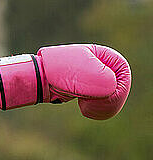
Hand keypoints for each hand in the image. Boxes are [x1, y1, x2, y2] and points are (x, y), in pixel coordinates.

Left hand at [0, 44, 130, 119]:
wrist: (36, 80)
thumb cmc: (60, 74)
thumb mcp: (91, 78)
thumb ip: (111, 84)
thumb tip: (112, 91)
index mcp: (99, 53)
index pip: (123, 70)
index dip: (121, 86)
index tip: (110, 95)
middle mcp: (95, 62)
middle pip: (116, 83)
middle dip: (109, 97)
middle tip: (96, 103)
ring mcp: (87, 74)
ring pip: (105, 92)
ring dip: (100, 102)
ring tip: (86, 103)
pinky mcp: (79, 85)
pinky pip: (93, 97)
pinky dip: (91, 104)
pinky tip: (83, 106)